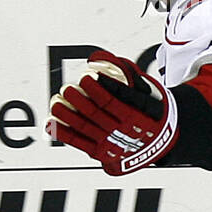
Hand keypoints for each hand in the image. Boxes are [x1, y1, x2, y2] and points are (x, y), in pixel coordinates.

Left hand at [48, 52, 178, 174]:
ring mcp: (110, 142)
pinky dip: (63, 133)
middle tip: (67, 88)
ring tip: (56, 102)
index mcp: (134, 116)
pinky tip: (52, 122)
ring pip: (84, 127)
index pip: (112, 101)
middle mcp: (121, 131)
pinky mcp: (100, 152)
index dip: (98, 89)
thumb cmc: (152, 115)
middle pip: (95, 113)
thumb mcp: (149, 95)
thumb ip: (128, 77)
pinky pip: (79, 142)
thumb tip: (101, 59)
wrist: (159, 144)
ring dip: (67, 115)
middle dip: (78, 100)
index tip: (87, 77)